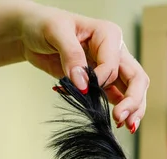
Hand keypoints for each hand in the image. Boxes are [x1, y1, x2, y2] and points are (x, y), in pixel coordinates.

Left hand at [18, 1, 148, 132]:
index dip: (102, 79)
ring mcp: (108, 69)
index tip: (84, 87)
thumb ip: (71, 56)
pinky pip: (115, 98)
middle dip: (133, 100)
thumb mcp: (55, 32)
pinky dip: (116, 110)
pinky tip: (114, 123)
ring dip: (132, 109)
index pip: (113, 63)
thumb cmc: (43, 24)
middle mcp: (113, 52)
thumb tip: (83, 84)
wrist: (30, 33)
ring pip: (131, 90)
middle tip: (120, 118)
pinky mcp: (99, 83)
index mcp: (108, 35)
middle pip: (136, 78)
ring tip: (126, 126)